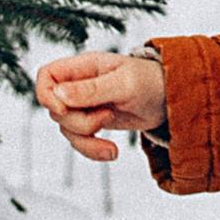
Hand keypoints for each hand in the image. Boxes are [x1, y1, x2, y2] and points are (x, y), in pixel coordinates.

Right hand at [36, 48, 165, 161]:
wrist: (173, 100)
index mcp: (85, 67)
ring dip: (86, 141)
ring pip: (66, 128)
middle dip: (78, 123)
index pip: (47, 76)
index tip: (64, 110)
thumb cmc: (153, 81)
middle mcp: (80, 85)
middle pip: (55, 109)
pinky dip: (93, 150)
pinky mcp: (94, 122)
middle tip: (106, 117)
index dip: (46, 95)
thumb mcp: (124, 83)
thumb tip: (58, 94)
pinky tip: (111, 152)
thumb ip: (92, 89)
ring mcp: (86, 105)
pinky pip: (80, 140)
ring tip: (112, 140)